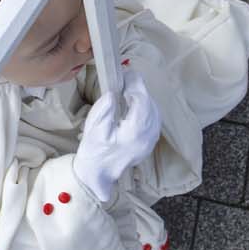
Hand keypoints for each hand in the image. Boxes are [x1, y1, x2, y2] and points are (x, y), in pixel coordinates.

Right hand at [72, 70, 161, 201]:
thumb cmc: (93, 151)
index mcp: (134, 133)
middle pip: (150, 105)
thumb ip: (104, 109)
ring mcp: (151, 140)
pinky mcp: (150, 142)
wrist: (98, 174)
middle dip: (140, 89)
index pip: (142, 101)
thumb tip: (114, 92)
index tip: (124, 75)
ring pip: (155, 111)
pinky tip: (135, 103)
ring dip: (144, 97)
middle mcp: (147, 136)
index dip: (135, 85)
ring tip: (129, 90)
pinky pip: (154, 119)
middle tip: (126, 78)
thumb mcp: (93, 129)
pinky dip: (146, 107)